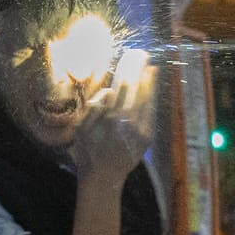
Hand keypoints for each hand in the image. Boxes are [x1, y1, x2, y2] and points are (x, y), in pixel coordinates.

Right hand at [72, 48, 156, 186]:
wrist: (104, 178)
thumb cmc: (88, 152)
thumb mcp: (81, 129)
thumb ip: (93, 108)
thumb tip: (108, 91)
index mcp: (112, 118)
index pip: (123, 88)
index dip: (128, 72)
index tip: (131, 59)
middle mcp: (130, 123)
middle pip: (138, 91)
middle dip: (142, 73)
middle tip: (145, 56)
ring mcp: (141, 131)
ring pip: (148, 102)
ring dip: (150, 84)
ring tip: (153, 69)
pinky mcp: (147, 138)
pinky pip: (151, 114)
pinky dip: (152, 101)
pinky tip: (152, 91)